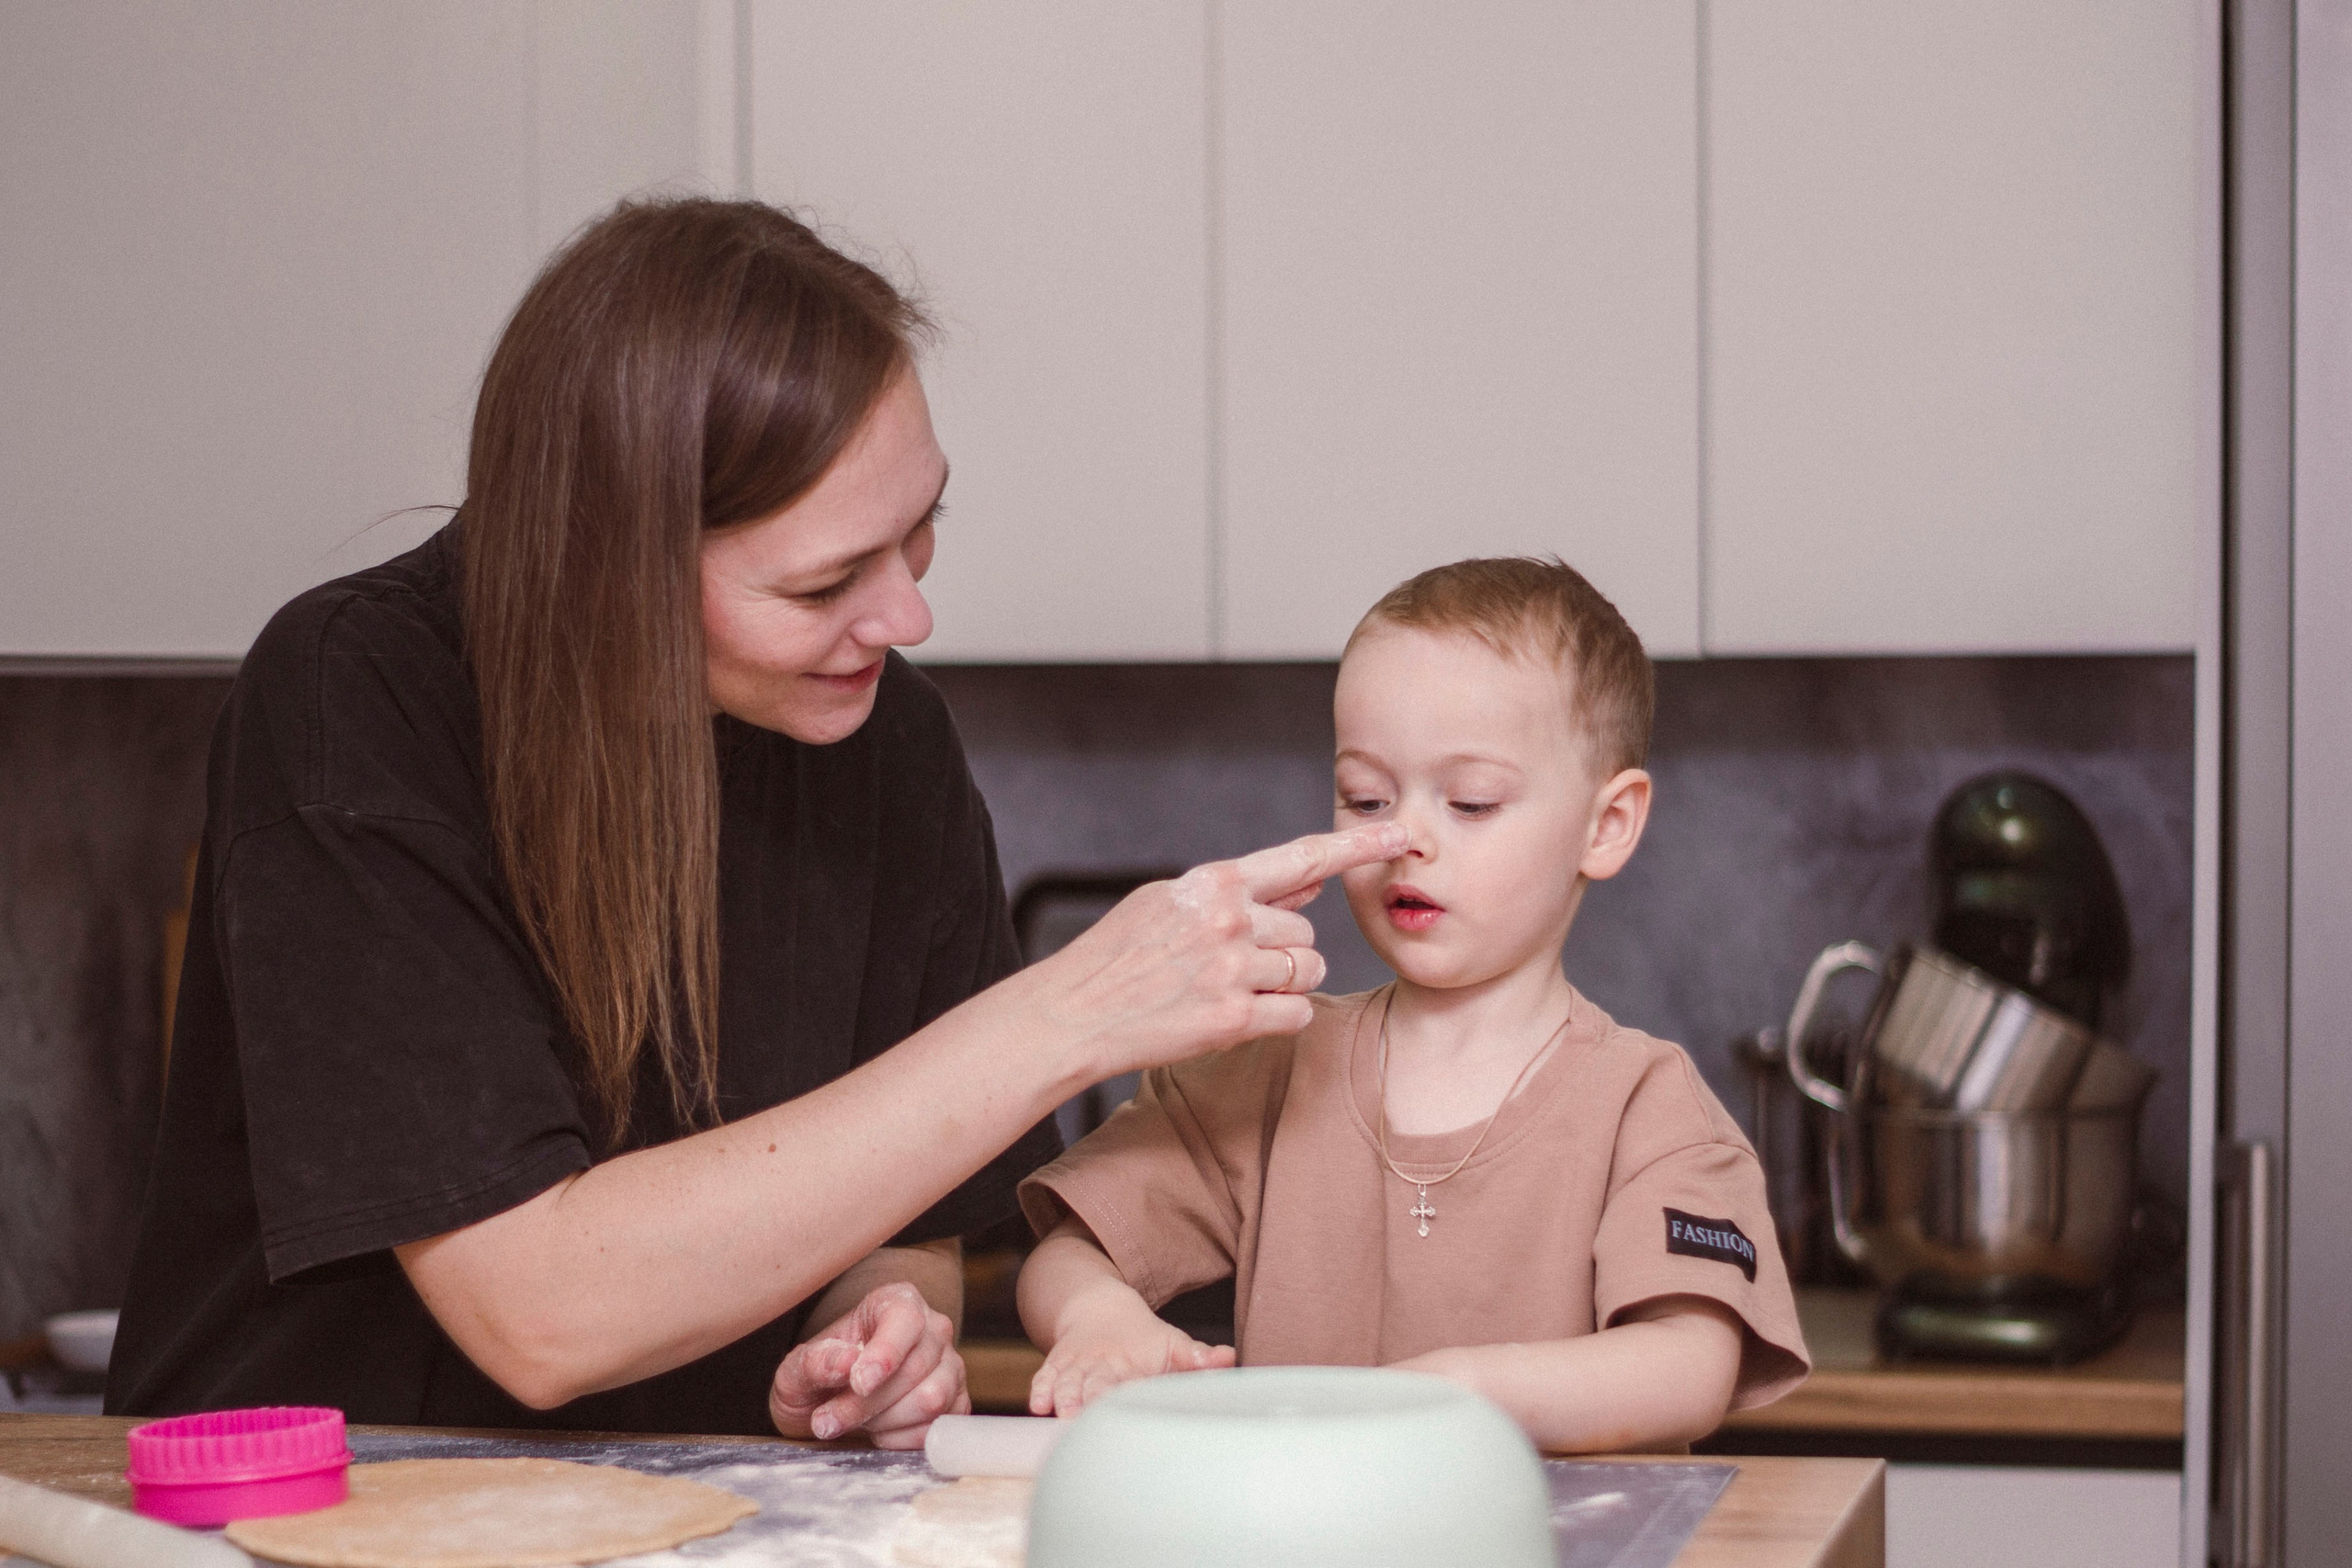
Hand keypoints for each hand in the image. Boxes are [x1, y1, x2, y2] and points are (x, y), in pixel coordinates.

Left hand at [770, 1281, 967, 1448]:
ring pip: (931, 1400)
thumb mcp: (799, 1367)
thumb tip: (845, 1363)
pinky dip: (901, 1439)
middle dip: (866, 1404)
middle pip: (915, 1370)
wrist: (831, 1401)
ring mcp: (951, 1366)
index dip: (885, 1353)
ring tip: (856, 1420)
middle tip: (826, 1420)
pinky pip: (936, 1428)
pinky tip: (878, 1431)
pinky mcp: (956, 1403)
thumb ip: (816, 1361)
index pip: (905, 1320)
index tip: (859, 1382)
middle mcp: (933, 1329)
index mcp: (898, 1302)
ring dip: (884, 1422)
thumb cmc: (819, 1376)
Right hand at [1023, 823, 1408, 1080]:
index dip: (1357, 846)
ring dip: (1283, 985)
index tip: (1401, 837)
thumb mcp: (1170, 903)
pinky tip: (1236, 1016)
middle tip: (1230, 965)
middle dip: (1283, 952)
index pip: (1302, 856)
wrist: (1072, 1012)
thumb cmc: (1117, 955)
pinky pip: (1295, 1014)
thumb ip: (1242, 892)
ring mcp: (1231, 970)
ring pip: (1306, 973)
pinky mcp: (1231, 1019)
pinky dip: (1278, 1018)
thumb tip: (1310, 884)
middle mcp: (1229, 920)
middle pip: (1306, 935)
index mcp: (1213, 882)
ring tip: (1228, 989)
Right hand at [1028, 1313, 1234, 1417]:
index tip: (1128, 1404)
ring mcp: (1077, 1365)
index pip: (1132, 1381)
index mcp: (1134, 1362)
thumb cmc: (1143, 1338)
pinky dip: (1040, 1390)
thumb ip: (1198, 1358)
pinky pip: (1045, 1377)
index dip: (1129, 1393)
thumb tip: (1230, 1357)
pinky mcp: (1056, 1367)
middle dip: (1091, 1400)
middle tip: (1087, 1418)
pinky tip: (1037, 1405)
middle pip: (1096, 1383)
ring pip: (1068, 1381)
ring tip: (1061, 1413)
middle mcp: (1103, 1364)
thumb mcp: (1173, 1344)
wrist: (1100, 1308)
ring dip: (1064, 1397)